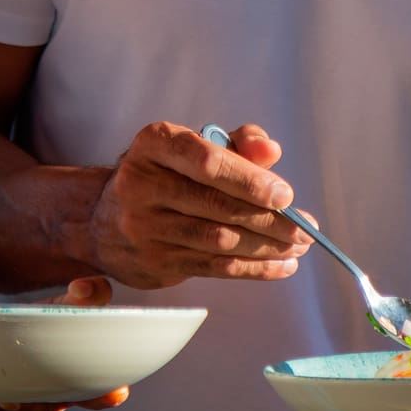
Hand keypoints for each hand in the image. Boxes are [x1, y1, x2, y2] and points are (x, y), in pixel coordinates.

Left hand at [0, 277, 130, 410]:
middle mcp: (49, 409)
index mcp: (74, 384)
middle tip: (8, 399)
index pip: (96, 394)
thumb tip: (85, 288)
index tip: (111, 391)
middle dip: (24, 408)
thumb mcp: (59, 308)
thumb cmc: (34, 323)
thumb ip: (85, 296)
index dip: (103, 394)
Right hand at [87, 121, 311, 287]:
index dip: (248, 179)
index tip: (284, 194)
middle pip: (216, 205)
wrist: (105, 219)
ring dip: (266, 246)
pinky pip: (213, 267)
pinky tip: (281, 264)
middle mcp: (141, 184)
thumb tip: (271, 151)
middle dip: (268, 219)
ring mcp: (144, 228)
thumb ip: (238, 142)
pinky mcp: (155, 263)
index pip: (204, 160)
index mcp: (154, 144)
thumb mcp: (194, 145)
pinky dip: (253, 268)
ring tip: (299, 245)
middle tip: (305, 226)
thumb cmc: (164, 173)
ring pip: (218, 240)